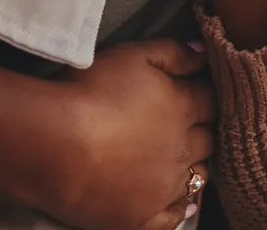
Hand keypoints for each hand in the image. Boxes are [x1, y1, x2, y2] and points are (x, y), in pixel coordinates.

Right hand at [0, 41, 213, 229]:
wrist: (55, 144)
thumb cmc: (91, 91)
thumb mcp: (134, 55)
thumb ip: (174, 52)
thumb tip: (206, 53)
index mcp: (182, 106)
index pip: (211, 100)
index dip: (211, 94)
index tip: (207, 92)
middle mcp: (182, 148)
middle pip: (209, 139)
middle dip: (208, 130)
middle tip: (202, 126)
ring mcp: (164, 186)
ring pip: (197, 176)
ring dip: (198, 166)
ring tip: (190, 159)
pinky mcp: (143, 216)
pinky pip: (174, 217)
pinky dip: (181, 208)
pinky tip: (184, 203)